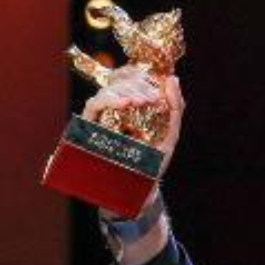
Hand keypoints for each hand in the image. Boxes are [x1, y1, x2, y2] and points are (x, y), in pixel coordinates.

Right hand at [85, 69, 183, 264]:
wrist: (139, 191)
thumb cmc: (152, 164)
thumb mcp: (169, 134)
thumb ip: (175, 107)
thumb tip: (172, 78)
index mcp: (130, 107)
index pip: (129, 78)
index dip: (140, 73)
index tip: (158, 83)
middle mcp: (113, 110)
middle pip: (118, 80)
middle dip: (137, 83)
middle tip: (151, 97)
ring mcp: (100, 119)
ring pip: (106, 89)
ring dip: (125, 89)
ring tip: (142, 101)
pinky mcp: (88, 129)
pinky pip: (93, 105)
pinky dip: (109, 99)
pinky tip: (126, 103)